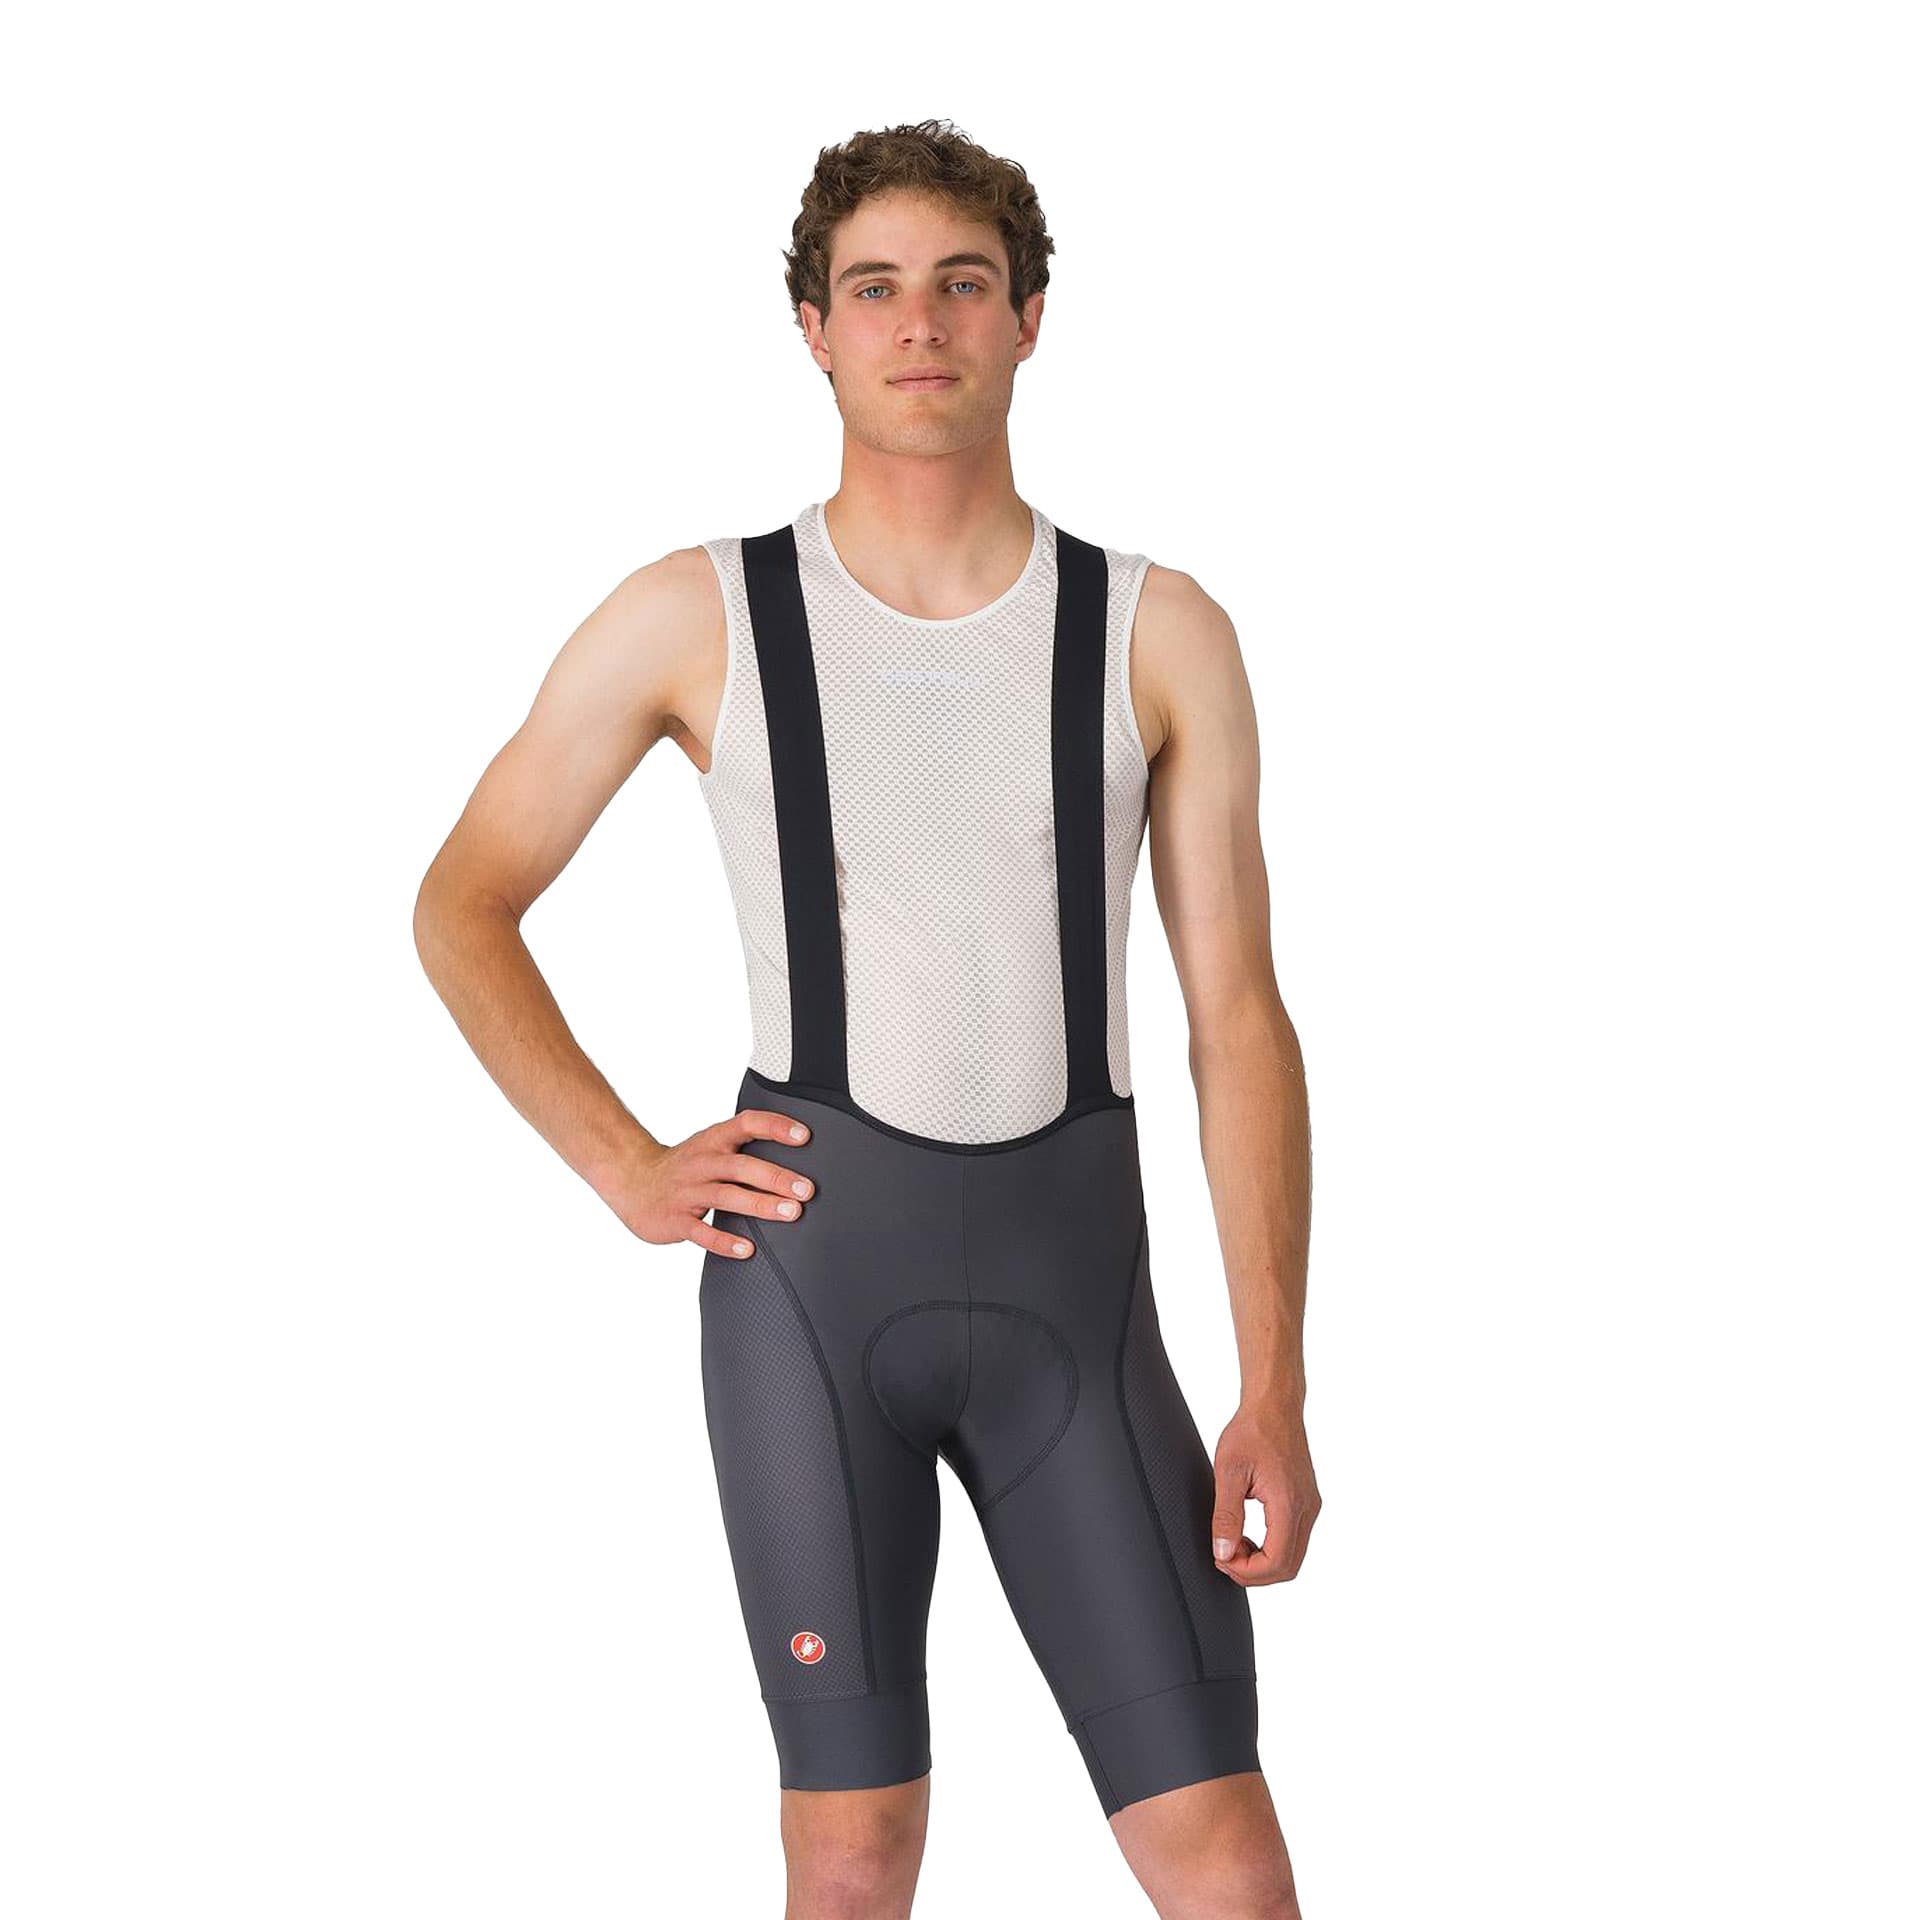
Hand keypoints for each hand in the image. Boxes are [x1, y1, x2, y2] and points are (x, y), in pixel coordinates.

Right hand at [608, 1107, 815, 1257]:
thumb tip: (795, 1158)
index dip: (775, 1126)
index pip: (747, 1124)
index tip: (805, 1136)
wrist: (632, 1181)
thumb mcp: (710, 1147)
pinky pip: (701, 1232)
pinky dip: (724, 1241)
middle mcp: (702, 1162)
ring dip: (760, 1205)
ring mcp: (687, 1191)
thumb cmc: (685, 1167)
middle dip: (776, 1176)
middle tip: (807, 1189)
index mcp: (713, 1141)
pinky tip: (747, 1249)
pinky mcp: (675, 1220)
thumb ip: (744, 1149)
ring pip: (726, 1196)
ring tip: (791, 1213)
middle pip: (741, 1166)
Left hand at [1211, 1399, 1320, 1584]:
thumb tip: (1222, 1552)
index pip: (1277, 1562)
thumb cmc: (1252, 1431)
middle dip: (1254, 1572)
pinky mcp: (1306, 1502)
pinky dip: (1272, 1548)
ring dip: (1263, 1562)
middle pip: (1288, 1567)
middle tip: (1224, 1557)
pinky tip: (1248, 1535)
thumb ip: (1225, 1515)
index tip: (1221, 1559)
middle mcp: (1307, 1509)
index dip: (1247, 1571)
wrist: (1274, 1406)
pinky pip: (1294, 1540)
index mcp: (1289, 1503)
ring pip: (1293, 1557)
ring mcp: (1310, 1506)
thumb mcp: (1228, 1472)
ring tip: (1233, 1545)